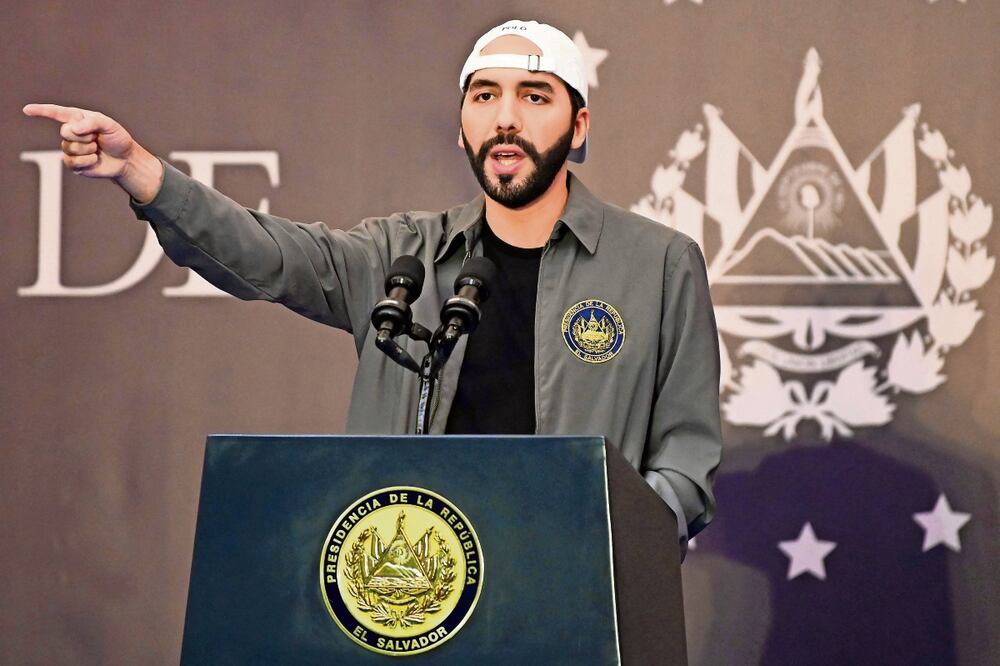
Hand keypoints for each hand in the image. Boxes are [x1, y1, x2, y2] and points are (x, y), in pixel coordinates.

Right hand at [23, 103, 162, 201]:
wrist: (125, 159)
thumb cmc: (117, 138)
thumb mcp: (109, 125)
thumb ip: (92, 122)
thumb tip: (74, 128)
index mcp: (77, 118)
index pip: (56, 113)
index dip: (41, 111)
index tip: (27, 110)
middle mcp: (71, 132)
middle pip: (65, 131)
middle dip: (84, 135)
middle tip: (97, 138)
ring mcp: (71, 148)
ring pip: (70, 148)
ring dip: (88, 149)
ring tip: (97, 148)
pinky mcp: (74, 164)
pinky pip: (72, 162)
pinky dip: (87, 161)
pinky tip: (95, 159)